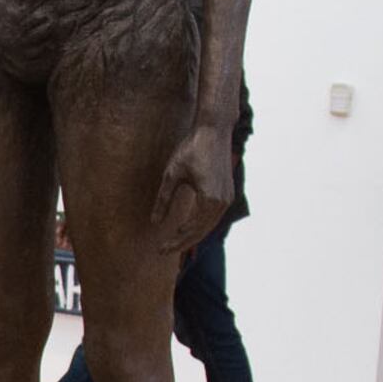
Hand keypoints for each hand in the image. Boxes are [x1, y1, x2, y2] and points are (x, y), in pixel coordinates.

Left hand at [147, 116, 238, 243]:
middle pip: (201, 232)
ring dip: (191, 236)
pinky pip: (213, 216)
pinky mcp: (227, 194)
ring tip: (173, 242)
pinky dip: (199, 225)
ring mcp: (227, 198)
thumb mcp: (172, 174)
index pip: (191, 230)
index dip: (175, 241)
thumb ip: (163, 199)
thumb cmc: (192, 149)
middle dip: (182, 243)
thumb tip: (155, 222)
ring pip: (208, 226)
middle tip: (163, 250)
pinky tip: (187, 228)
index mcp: (209, 199)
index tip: (160, 249)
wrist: (214, 131)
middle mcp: (222, 202)